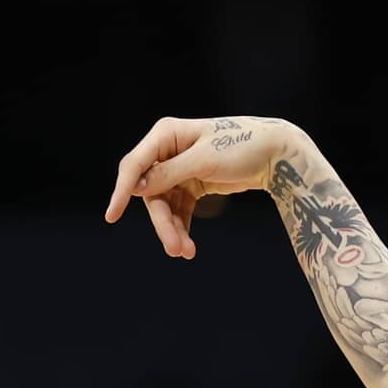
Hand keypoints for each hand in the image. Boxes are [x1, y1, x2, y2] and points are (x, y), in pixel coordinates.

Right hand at [104, 114, 300, 259]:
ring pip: (165, 205)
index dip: (122, 191)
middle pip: (151, 193)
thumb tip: (138, 187)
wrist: (275, 154)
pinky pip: (179, 209)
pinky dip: (182, 227)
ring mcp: (179, 168)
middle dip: (162, 222)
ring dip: (173, 229)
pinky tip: (188, 245)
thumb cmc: (242, 147)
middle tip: (174, 250)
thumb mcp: (205, 160)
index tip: (112, 216)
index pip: (135, 166)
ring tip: (185, 253)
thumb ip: (170, 173)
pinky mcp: (192, 184)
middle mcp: (167, 150)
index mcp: (165, 134)